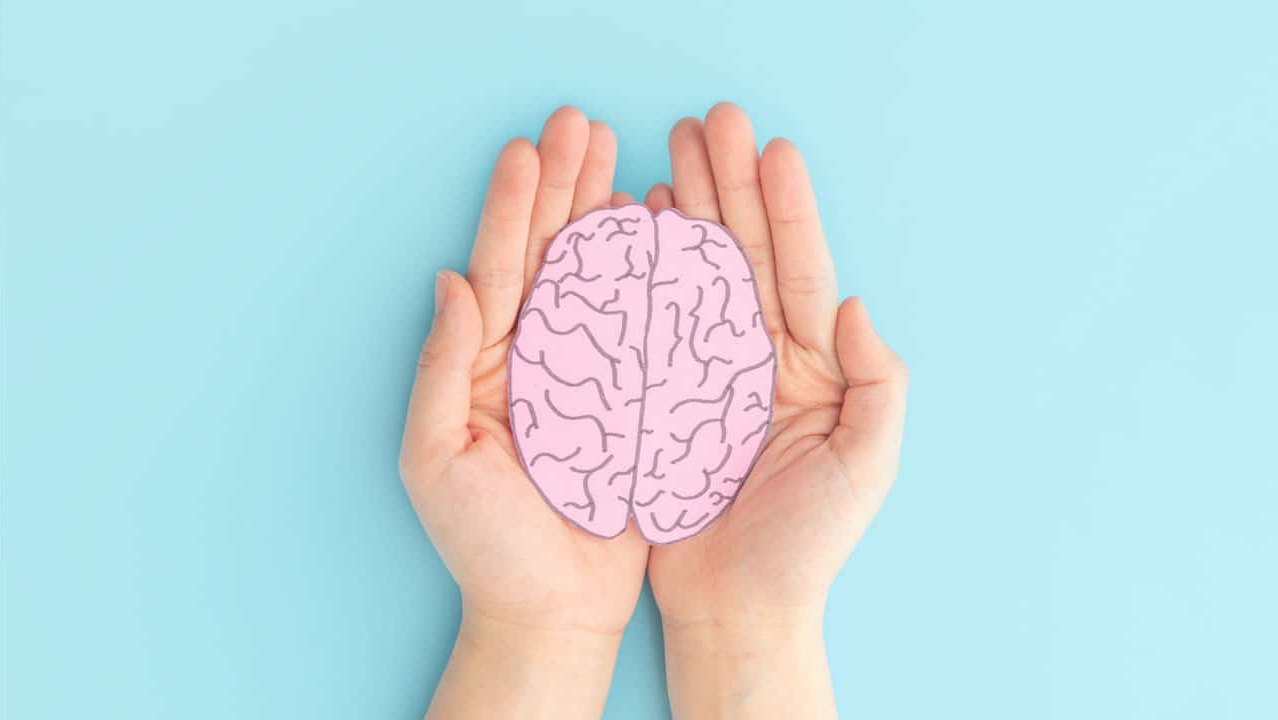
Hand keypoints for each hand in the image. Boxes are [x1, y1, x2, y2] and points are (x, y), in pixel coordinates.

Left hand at [399, 107, 648, 718]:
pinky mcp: (631, 402)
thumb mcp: (439, 455)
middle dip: (563, 189)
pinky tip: (658, 234)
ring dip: (604, 217)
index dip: (513, 206)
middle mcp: (536, 360)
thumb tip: (449, 281)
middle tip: (581, 126)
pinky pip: (641, 328)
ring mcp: (586, 377)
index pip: (500, 268)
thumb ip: (444, 367)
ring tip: (619, 159)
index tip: (530, 148)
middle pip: (550, 256)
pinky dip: (649, 277)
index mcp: (486, 366)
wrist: (549, 611)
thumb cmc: (484, 544)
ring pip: (597, 280)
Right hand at [644, 104, 908, 718]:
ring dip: (687, 211)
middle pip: (746, 255)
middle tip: (713, 122)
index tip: (773, 150)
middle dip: (731, 186)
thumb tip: (859, 307)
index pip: (802, 273)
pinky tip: (636, 225)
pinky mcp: (660, 394)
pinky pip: (650, 321)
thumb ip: (879, 385)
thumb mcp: (866, 467)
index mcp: (813, 368)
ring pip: (697, 275)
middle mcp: (760, 357)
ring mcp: (707, 371)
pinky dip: (644, 270)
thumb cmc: (806, 547)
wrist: (737, 609)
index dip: (788, 210)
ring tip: (669, 150)